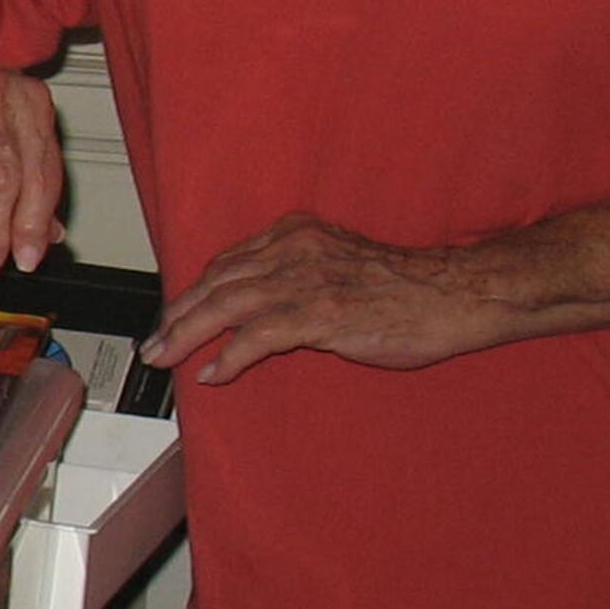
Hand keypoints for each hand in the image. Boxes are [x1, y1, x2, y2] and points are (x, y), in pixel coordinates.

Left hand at [143, 214, 517, 384]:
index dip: (193, 293)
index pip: (226, 263)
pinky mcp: (320, 312)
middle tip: (153, 345)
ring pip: (225, 305)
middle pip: (215, 282)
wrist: (456, 294)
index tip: (171, 317)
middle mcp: (293, 249)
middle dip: (176, 316)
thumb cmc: (405, 288)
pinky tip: (213, 374)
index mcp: (296, 234)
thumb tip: (253, 311)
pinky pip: (257, 335)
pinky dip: (228, 356)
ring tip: (165, 358)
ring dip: (187, 335)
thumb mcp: (338, 266)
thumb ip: (295, 277)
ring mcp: (305, 279)